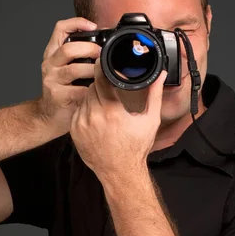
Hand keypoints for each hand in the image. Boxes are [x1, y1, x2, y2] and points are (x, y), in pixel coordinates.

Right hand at [36, 17, 100, 136]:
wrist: (50, 116)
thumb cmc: (65, 91)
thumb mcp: (70, 70)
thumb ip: (81, 58)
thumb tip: (106, 47)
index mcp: (53, 53)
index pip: (60, 29)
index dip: (76, 23)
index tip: (93, 26)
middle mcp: (49, 64)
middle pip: (68, 48)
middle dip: (89, 49)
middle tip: (102, 55)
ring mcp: (51, 80)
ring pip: (74, 69)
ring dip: (92, 71)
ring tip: (102, 75)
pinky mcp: (57, 96)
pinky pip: (78, 90)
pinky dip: (91, 91)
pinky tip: (97, 92)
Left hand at [70, 58, 166, 181]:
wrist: (119, 172)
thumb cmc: (136, 148)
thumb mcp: (150, 121)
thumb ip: (154, 95)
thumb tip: (159, 76)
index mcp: (112, 111)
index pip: (101, 78)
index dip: (101, 68)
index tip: (103, 63)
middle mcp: (94, 116)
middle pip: (92, 87)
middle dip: (101, 85)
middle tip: (110, 90)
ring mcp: (82, 124)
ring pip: (84, 98)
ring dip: (93, 97)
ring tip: (105, 106)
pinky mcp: (75, 131)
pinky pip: (78, 111)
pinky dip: (86, 110)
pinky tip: (97, 118)